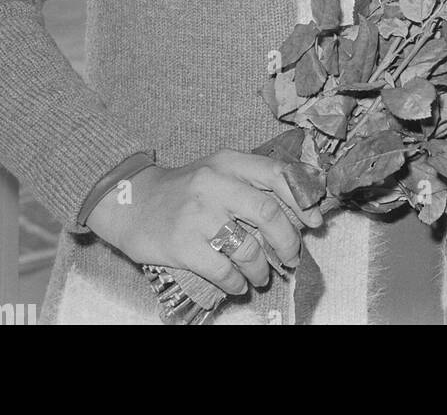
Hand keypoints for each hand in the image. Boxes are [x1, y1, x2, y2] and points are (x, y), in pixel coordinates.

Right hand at [86, 150, 323, 296]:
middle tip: (290, 257)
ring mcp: (198, 215)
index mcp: (229, 161)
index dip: (303, 200)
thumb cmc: (184, 189)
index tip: (315, 222)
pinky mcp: (183, 245)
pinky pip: (223, 271)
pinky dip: (237, 283)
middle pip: (269, 214)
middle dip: (288, 242)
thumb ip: (252, 183)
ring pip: (248, 248)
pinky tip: (238, 285)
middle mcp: (215, 183)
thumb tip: (298, 210)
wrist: (131, 201)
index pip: (278, 175)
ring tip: (262, 275)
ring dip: (262, 269)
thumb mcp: (217, 171)